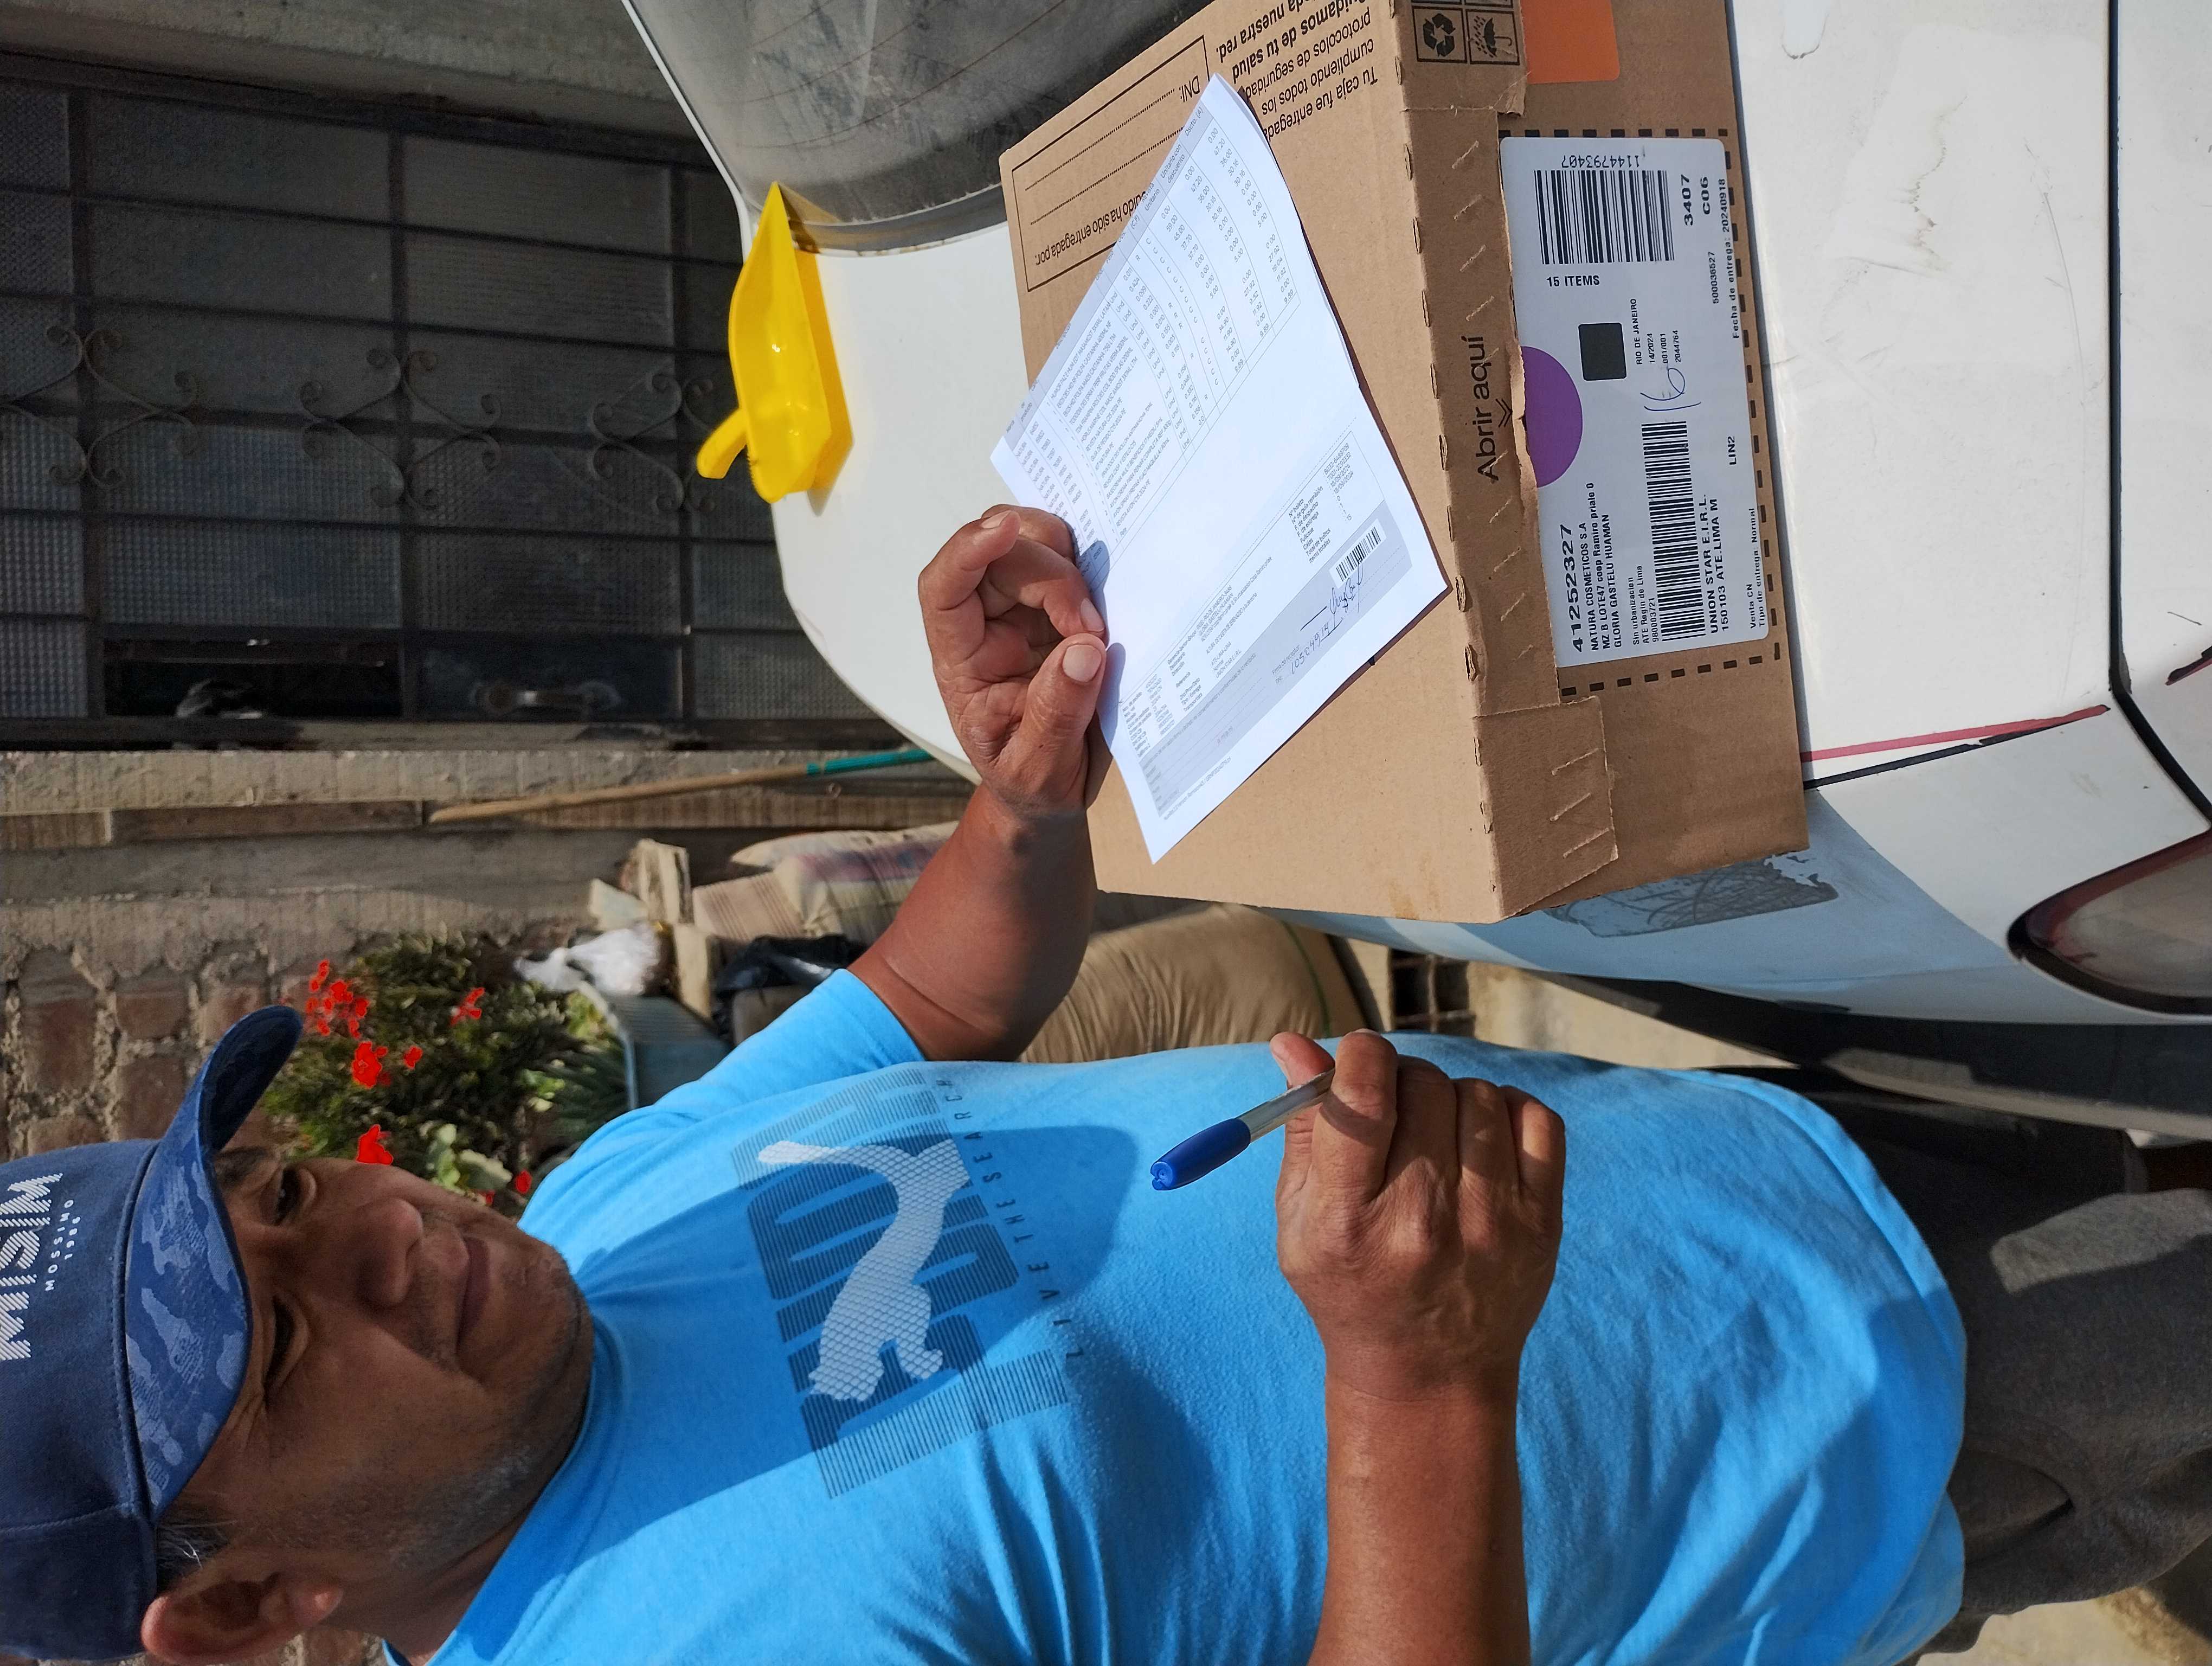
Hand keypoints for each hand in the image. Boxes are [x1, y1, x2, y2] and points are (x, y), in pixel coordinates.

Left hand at [918, 506, 1108, 822]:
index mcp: (962, 663)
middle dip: (1050, 577)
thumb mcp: (1040, 768)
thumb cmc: (1031, 782)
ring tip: (1099, 623)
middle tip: (1091, 629)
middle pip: (1000, 559)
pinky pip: (1068, 562)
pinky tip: (1108, 600)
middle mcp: (984, 626)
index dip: (966, 551)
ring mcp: (1021, 612)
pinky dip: (1088, 567)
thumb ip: (1056, 715)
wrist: (1051, 795)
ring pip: (1033, 546)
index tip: (1005, 530)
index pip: (942, 590)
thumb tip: (1082, 652)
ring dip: (1069, 565)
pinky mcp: (1058, 609)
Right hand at [1273, 1032, 1563, 1404]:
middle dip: (1401, 1080)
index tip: (1358, 1060)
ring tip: (1433, 1139)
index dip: (1360, 1055)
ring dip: (1449, 1099)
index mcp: (1351, 1220)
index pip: (1364, 1097)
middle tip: (1393, 1112)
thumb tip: (1295, 1041)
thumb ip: (1304, 1129)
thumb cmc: (1350, 1288)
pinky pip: (1535, 1117)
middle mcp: (1424, 1221)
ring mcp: (1492, 1223)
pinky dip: (1505, 1111)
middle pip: (1422, 1085)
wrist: (1428, 1376)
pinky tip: (1480, 1142)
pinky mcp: (1541, 1224)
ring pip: (1475, 1094)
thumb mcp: (1300, 1220)